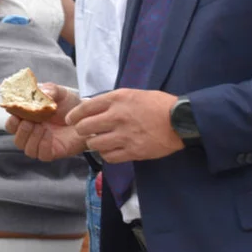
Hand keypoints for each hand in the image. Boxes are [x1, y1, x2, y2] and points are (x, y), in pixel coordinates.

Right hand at [4, 83, 88, 160]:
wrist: (89, 116)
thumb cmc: (71, 105)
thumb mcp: (60, 93)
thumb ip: (50, 90)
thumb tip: (41, 93)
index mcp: (30, 119)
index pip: (12, 125)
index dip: (11, 121)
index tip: (15, 114)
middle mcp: (34, 133)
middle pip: (17, 139)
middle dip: (19, 131)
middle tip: (28, 121)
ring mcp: (43, 143)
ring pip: (27, 149)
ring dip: (30, 138)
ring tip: (40, 127)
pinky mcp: (54, 151)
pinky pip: (42, 155)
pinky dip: (42, 145)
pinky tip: (48, 134)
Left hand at [65, 89, 182, 162]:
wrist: (181, 120)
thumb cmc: (158, 104)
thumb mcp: (133, 94)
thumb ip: (113, 101)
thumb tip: (94, 107)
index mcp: (117, 99)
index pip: (85, 108)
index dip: (74, 115)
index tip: (70, 120)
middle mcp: (117, 117)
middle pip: (84, 127)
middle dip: (81, 131)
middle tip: (85, 133)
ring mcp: (124, 136)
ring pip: (94, 144)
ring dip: (94, 144)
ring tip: (100, 142)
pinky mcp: (133, 151)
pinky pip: (109, 157)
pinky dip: (107, 154)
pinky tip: (111, 150)